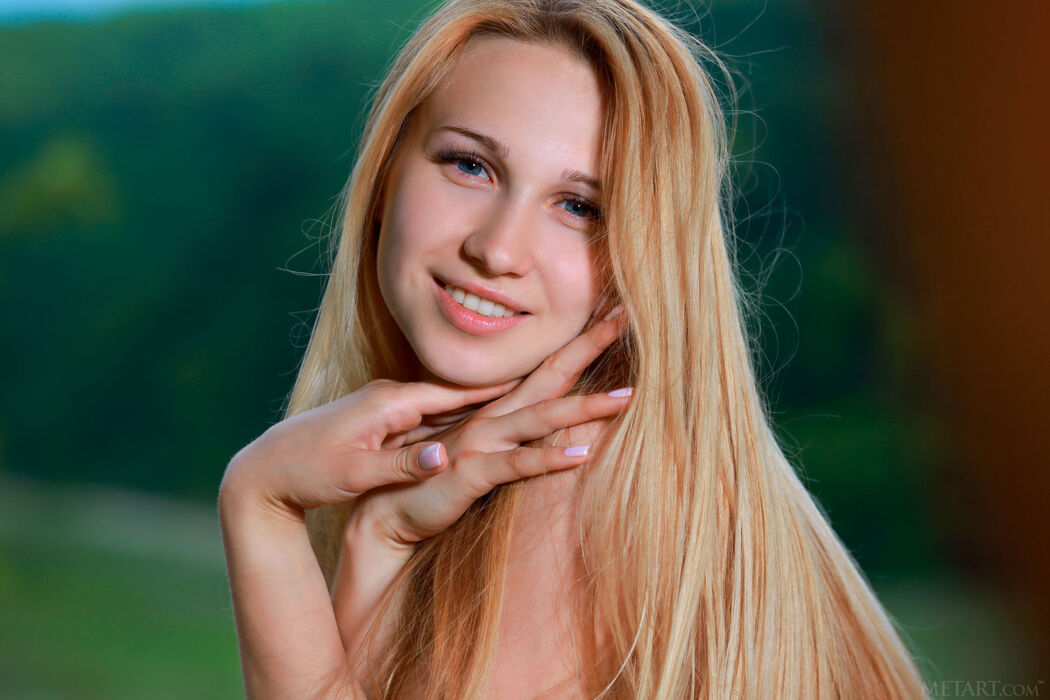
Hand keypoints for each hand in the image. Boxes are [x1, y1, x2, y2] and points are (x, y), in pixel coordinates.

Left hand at [219, 377, 520, 520]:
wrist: (264, 467)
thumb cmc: (307, 471)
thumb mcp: (355, 472)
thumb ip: (402, 464)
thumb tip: (447, 457)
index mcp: (389, 403)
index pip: (455, 391)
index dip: (497, 386)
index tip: (537, 376)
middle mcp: (390, 397)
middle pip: (456, 392)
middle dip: (497, 389)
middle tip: (541, 378)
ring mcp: (384, 407)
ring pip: (443, 405)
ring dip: (478, 403)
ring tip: (520, 396)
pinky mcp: (378, 421)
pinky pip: (427, 417)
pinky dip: (453, 418)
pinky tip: (472, 423)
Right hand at [345, 305, 630, 546]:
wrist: (387, 512)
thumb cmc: (433, 479)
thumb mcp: (477, 449)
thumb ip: (509, 433)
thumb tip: (548, 423)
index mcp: (495, 409)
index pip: (545, 368)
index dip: (578, 342)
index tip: (612, 316)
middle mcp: (490, 417)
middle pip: (548, 375)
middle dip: (586, 346)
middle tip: (622, 316)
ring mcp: (480, 442)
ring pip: (540, 417)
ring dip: (584, 406)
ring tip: (625, 396)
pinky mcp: (471, 473)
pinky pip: (517, 465)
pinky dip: (550, 459)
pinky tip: (582, 455)